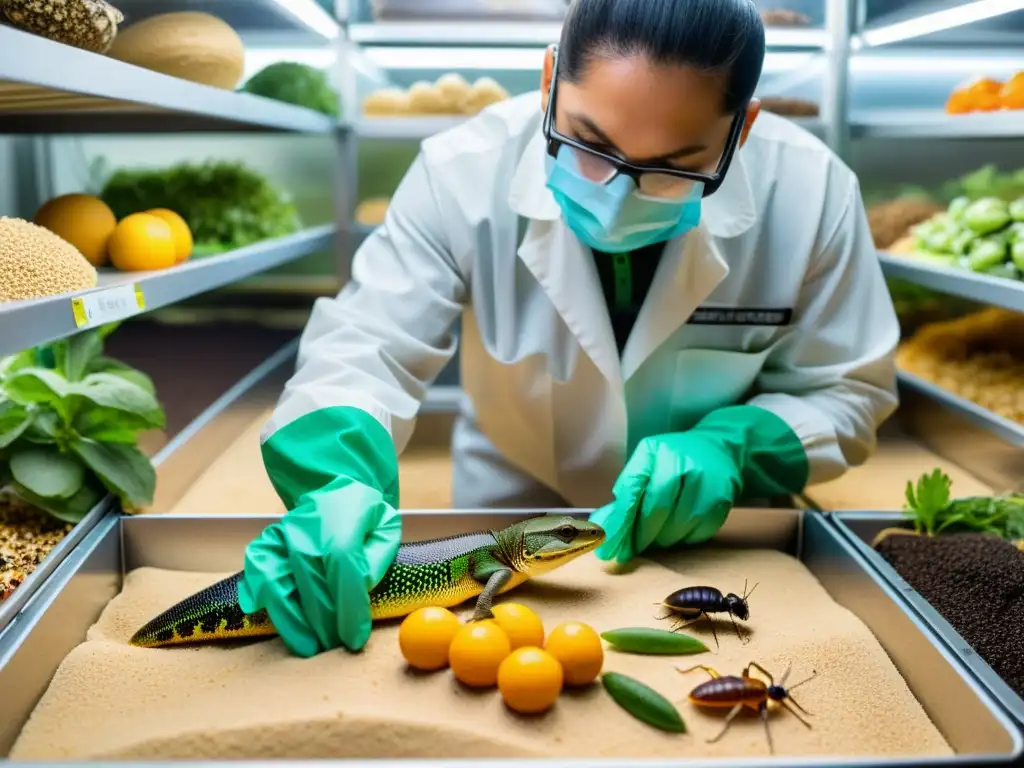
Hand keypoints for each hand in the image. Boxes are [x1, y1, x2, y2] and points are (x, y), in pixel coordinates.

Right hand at [237, 478, 400, 656]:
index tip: (355, 639)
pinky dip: (267, 605)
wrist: (335, 491)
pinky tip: (283, 626)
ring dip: (292, 621)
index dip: (349, 607)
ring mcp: (280, 535)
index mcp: (342, 516)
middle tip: (334, 646)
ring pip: (277, 583)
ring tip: (308, 646)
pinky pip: (258, 578)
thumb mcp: (386, 528)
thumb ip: (377, 557)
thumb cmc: (365, 516)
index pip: (343, 566)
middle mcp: (306, 525)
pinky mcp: (264, 546)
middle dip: (324, 621)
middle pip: (310, 581)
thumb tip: (361, 589)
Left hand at [590, 430, 740, 563]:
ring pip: (676, 528)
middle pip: (656, 512)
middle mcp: (684, 465)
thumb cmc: (673, 459)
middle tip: (627, 550)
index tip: (608, 546)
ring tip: (654, 535)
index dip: (619, 522)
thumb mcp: (646, 463)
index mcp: (658, 452)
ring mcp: (707, 485)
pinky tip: (676, 530)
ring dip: (660, 539)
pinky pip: (695, 535)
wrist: (718, 450)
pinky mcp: (721, 504)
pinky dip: (681, 539)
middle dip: (639, 536)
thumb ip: (626, 491)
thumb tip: (603, 526)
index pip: (634, 490)